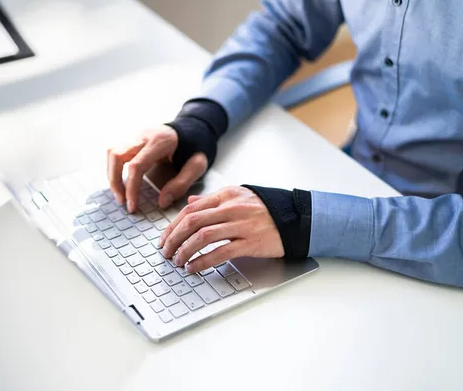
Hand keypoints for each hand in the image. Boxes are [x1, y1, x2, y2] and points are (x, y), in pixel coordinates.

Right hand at [107, 126, 207, 212]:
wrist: (195, 127)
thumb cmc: (196, 147)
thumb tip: (162, 202)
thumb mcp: (197, 166)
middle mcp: (144, 136)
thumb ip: (181, 184)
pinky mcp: (134, 139)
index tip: (132, 205)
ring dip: (112, 174)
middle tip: (122, 201)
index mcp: (159, 142)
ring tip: (120, 193)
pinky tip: (122, 181)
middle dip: (115, 181)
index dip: (131, 188)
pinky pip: (116, 152)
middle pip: (116, 155)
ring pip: (112, 152)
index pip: (136, 165)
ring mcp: (137, 135)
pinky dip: (115, 168)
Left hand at [159, 186, 284, 272]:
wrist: (297, 217)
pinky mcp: (251, 243)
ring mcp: (241, 225)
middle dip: (174, 239)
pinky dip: (202, 261)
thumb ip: (213, 200)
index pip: (190, 209)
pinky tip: (194, 267)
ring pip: (203, 236)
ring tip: (177, 261)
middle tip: (166, 252)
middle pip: (192, 222)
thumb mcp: (239, 196)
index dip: (173, 225)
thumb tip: (190, 202)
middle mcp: (232, 208)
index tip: (164, 238)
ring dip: (185, 251)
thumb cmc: (266, 209)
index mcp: (226, 196)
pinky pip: (220, 252)